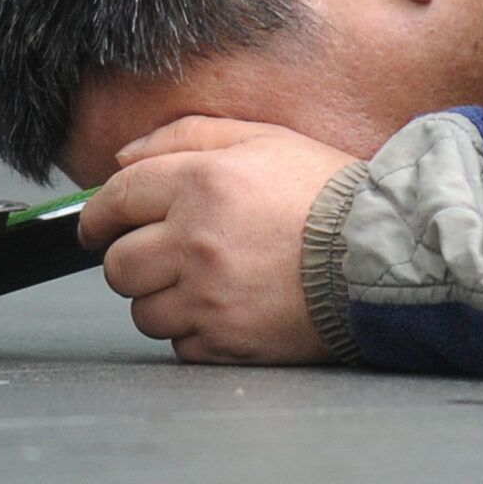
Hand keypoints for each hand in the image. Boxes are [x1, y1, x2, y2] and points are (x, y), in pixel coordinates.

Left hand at [77, 117, 360, 364]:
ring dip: (161, 301)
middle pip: (118, 264)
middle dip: (132, 260)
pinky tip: (227, 311)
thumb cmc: (328, 196)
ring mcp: (210, 297)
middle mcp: (196, 242)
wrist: (386, 256)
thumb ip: (184, 137)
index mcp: (200, 184)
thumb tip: (122, 157)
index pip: (115, 201)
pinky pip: (180, 346)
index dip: (98, 216)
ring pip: (142, 312)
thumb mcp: (261, 139)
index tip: (96, 227)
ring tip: (204, 285)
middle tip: (162, 257)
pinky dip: (194, 334)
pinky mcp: (229, 342)